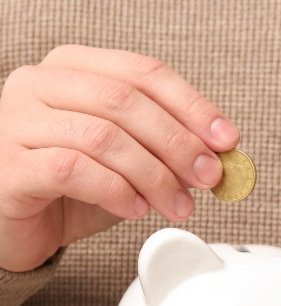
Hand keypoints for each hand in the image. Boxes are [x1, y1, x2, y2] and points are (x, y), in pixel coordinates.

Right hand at [0, 45, 238, 271]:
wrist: (22, 227)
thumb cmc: (72, 191)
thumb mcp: (129, 165)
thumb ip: (164, 153)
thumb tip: (216, 157)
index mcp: (73, 70)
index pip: (143, 72)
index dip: (191, 105)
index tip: (226, 139)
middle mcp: (40, 84)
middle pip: (124, 100)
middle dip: (177, 142)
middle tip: (208, 176)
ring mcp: (18, 122)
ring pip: (103, 136)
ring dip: (153, 175)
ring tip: (176, 204)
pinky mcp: (10, 166)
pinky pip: (73, 169)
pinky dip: (115, 190)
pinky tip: (135, 209)